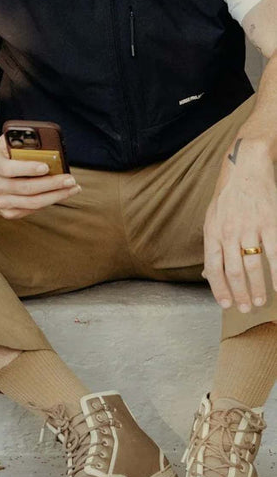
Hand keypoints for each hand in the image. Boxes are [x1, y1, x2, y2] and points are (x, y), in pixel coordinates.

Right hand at [0, 135, 81, 218]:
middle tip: (70, 179)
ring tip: (72, 189)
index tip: (46, 167)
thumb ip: (18, 140)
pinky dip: (47, 203)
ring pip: (32, 203)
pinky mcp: (6, 212)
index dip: (29, 168)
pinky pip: (30, 210)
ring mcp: (0, 202)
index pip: (11, 169)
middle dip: (52, 184)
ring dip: (55, 196)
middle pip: (27, 188)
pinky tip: (58, 195)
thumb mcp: (1, 145)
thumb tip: (42, 136)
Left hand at [203, 138, 276, 311]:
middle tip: (247, 308)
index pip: (213, 268)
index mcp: (212, 233)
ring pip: (252, 266)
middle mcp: (228, 232)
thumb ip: (212, 247)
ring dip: (257, 288)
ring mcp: (249, 228)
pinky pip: (274, 254)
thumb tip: (206, 273)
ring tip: (261, 301)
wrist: (245, 167)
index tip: (226, 304)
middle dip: (240, 294)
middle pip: (233, 272)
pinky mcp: (269, 223)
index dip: (219, 289)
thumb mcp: (211, 219)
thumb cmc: (228, 196)